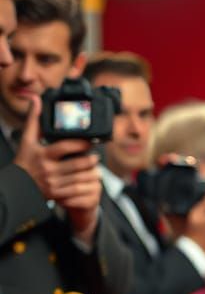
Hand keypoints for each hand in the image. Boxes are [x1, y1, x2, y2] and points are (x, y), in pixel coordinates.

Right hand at [14, 96, 101, 240]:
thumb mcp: (27, 140)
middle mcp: (48, 169)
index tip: (89, 141)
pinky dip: (87, 185)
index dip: (79, 144)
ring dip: (91, 173)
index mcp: (42, 154)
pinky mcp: (58, 194)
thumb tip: (35, 99)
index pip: (64, 147)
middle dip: (90, 160)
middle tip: (96, 156)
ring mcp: (54, 183)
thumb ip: (33, 120)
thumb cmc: (24, 160)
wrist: (18, 185)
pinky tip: (91, 181)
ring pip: (79, 178)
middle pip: (76, 164)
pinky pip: (77, 190)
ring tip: (97, 168)